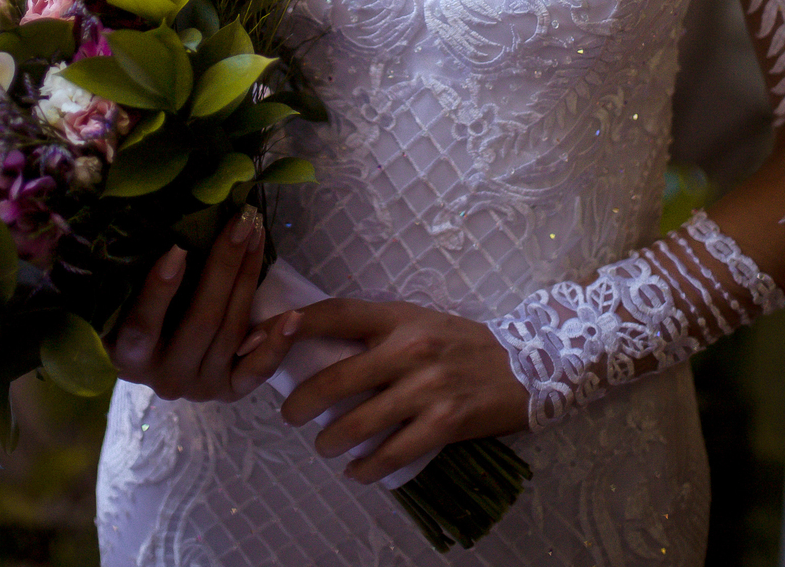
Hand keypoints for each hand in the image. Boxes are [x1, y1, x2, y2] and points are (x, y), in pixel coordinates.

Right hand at [109, 207, 301, 402]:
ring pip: (230, 332)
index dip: (159, 291)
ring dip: (249, 279)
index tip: (178, 248)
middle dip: (224, 266)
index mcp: (129, 357)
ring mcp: (200, 387)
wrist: (157, 358)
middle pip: (200, 321)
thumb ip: (135, 268)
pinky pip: (256, 373)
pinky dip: (275, 345)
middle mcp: (164, 378)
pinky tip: (292, 316)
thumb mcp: (126, 294)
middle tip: (242, 220)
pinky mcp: (228, 392)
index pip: (142, 327)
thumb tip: (157, 206)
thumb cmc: (136, 310)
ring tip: (258, 235)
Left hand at [277, 299, 528, 482]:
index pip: (334, 314)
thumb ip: (375, 331)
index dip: (292, 326)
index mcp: (397, 316)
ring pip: (359, 422)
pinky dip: (368, 467)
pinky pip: (393, 452)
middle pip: (336, 377)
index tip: (258, 341)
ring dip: (330, 441)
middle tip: (289, 415)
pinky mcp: (445, 423)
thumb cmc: (460, 342)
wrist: (525, 364)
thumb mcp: (417, 320)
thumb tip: (319, 346)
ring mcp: (426, 388)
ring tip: (322, 446)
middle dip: (302, 402)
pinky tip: (357, 471)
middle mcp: (408, 348)